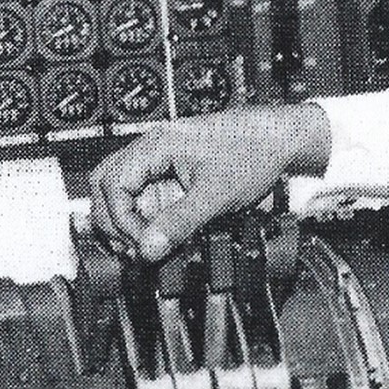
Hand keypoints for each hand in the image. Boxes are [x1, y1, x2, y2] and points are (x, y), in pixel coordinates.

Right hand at [89, 104, 331, 262]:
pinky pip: (143, 192)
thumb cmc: (254, 152)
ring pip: (120, 187)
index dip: (120, 220)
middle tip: (131, 247)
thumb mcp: (216, 195)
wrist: (282, 139)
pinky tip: (155, 234)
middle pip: (105, 183)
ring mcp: (160, 158)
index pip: (112, 184)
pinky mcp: (172, 170)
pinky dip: (142, 215)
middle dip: (112, 219)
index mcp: (156, 145)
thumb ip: (178, 223)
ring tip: (140, 245)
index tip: (140, 245)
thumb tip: (147, 249)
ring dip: (124, 217)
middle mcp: (152, 148)